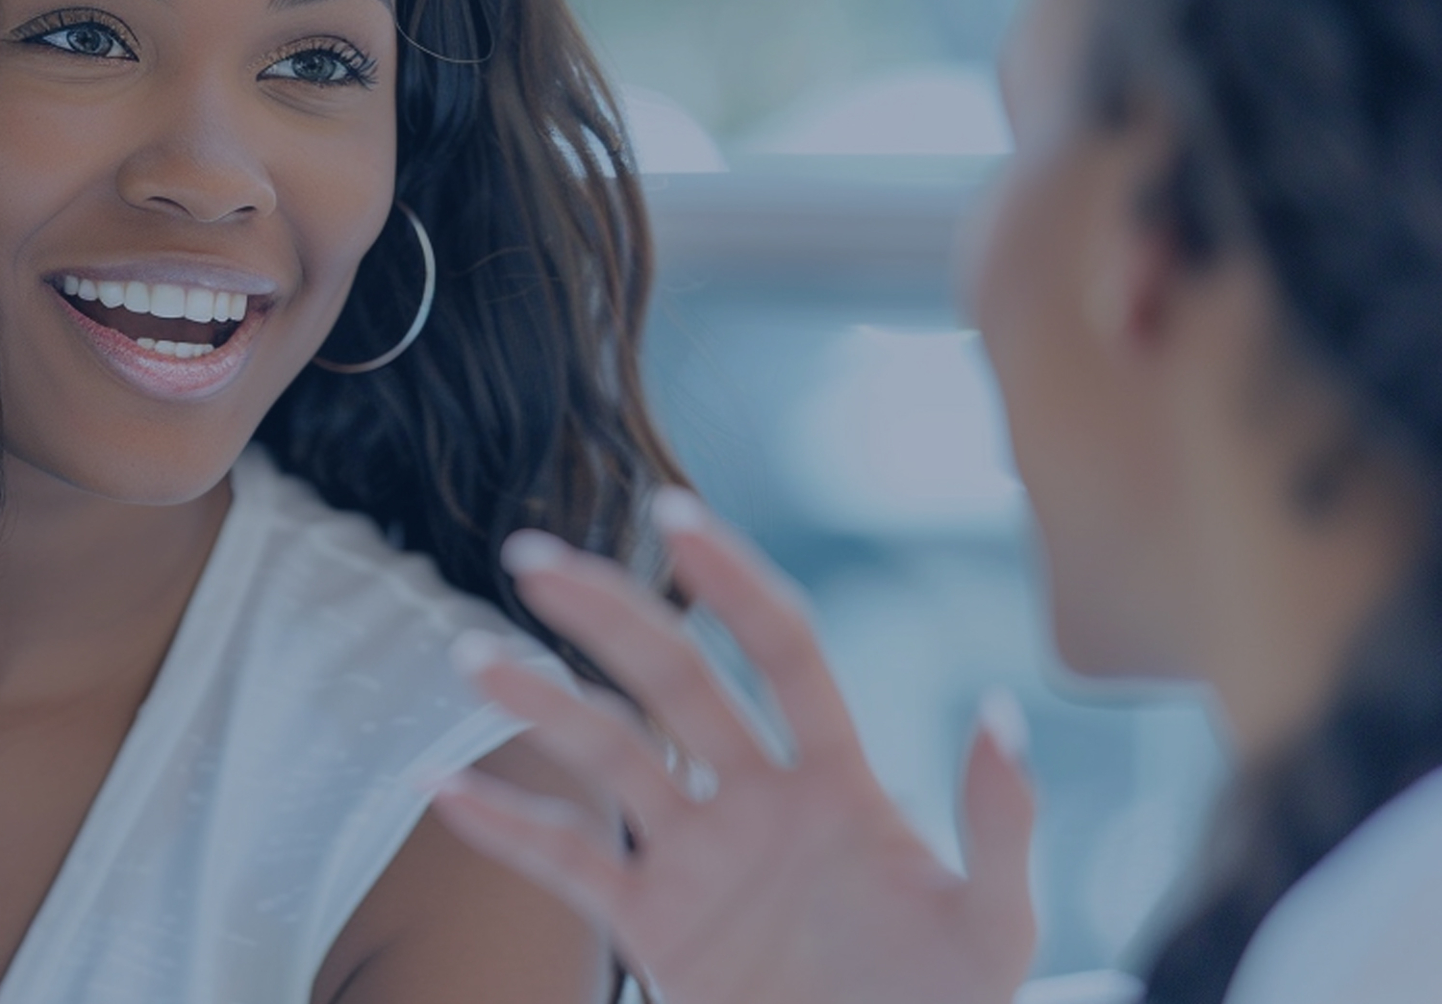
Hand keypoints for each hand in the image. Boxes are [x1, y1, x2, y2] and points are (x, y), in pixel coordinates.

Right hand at [429, 492, 1038, 1003]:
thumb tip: (999, 713)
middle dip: (607, 613)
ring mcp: (698, 860)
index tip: (674, 514)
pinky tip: (442, 784)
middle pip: (672, 680)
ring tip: (474, 654)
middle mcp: (756, 801)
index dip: (732, 580)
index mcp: (839, 784)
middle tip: (532, 557)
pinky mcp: (654, 927)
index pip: (781, 650)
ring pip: (608, 757)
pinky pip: (566, 864)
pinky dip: (503, 826)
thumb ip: (999, 824)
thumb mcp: (995, 926)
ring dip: (540, 703)